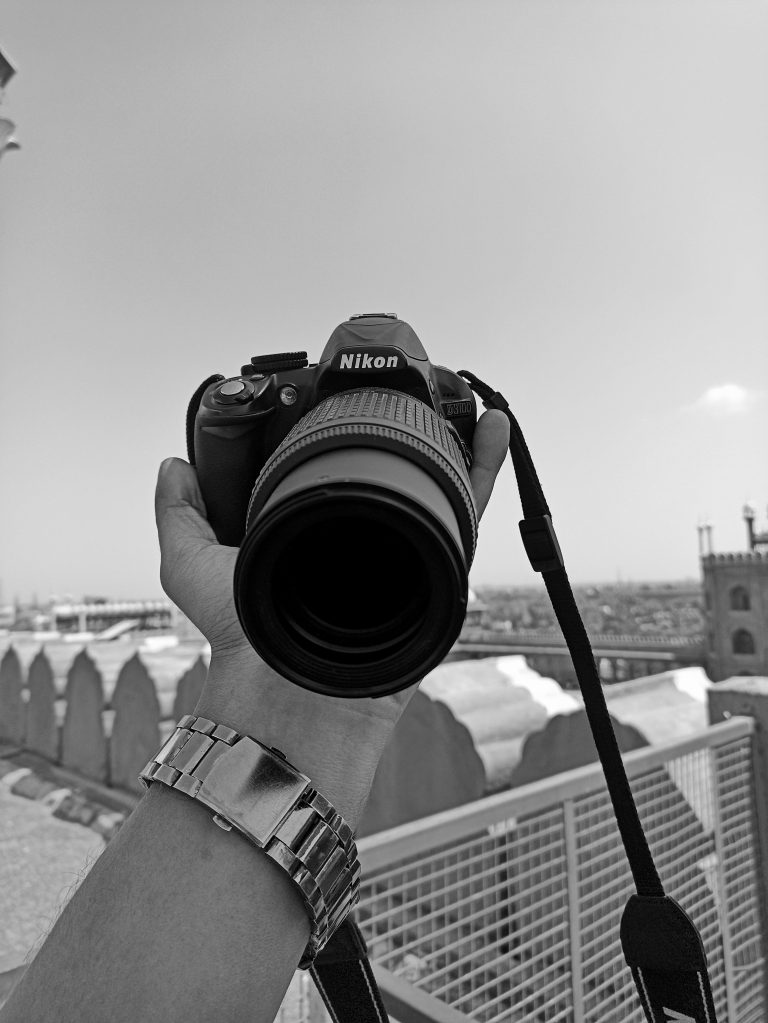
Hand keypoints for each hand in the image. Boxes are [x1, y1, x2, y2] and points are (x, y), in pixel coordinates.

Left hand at [155, 409, 509, 822]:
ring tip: (452, 395)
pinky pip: (467, 509)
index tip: (339, 396)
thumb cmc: (243, 636)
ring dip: (448, 438)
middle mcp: (354, 539)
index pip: (327, 470)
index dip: (335, 432)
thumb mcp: (190, 565)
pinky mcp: (433, 564)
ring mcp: (396, 549)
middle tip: (400, 388)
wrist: (292, 687)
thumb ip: (178, 515)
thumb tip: (174, 465)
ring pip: (431, 482)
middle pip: (386, 470)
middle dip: (398, 427)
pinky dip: (485, 467)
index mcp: (306, 531)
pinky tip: (490, 428)